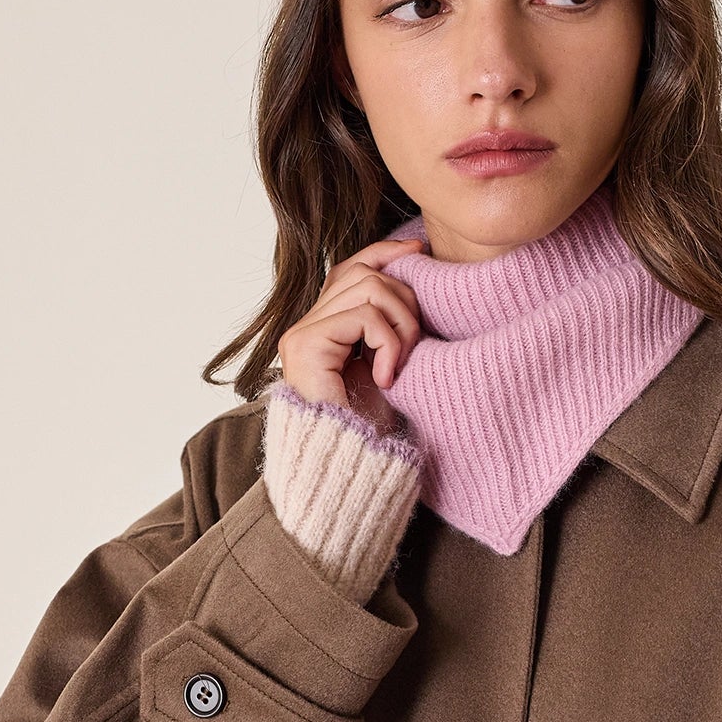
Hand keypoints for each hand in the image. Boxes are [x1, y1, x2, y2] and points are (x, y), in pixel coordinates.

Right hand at [277, 235, 425, 433]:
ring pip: (370, 287)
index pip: (352, 268)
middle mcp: (304, 326)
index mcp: (322, 328)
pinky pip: (366, 316)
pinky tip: (387, 378)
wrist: (349, 470)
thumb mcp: (389, 364)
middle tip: (415, 347)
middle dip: (405, 301)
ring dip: (402, 324)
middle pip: (365, 272)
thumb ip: (390, 325)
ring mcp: (301, 334)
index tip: (421, 253)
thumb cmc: (372, 429)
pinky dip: (389, 344)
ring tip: (401, 365)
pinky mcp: (306, 344)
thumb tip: (415, 268)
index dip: (386, 252)